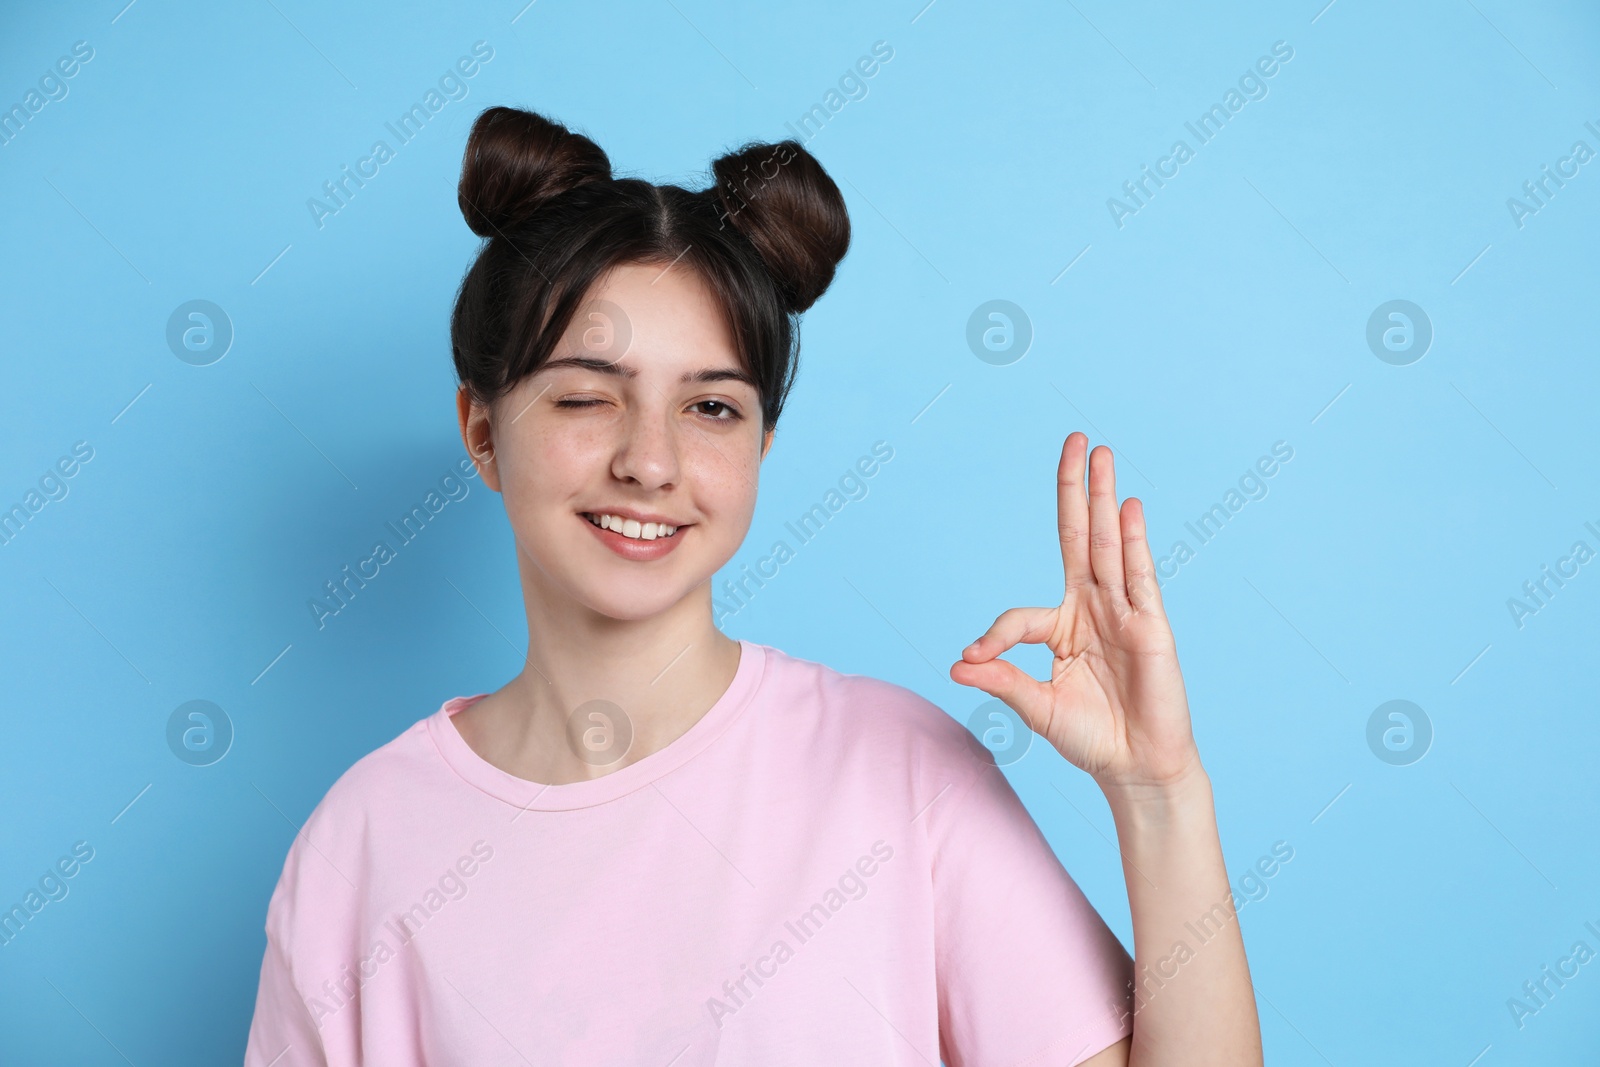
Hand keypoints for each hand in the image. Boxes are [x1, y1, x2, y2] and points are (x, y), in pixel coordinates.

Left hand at [949, 433, 1200, 792]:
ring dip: (1102, 497)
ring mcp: (1123, 612)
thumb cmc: (1089, 738)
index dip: (993, 636)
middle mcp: (1092, 609)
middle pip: (1079, 538)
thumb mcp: (1035, 707)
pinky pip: (1138, 575)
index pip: (1019, 616)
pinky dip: (1132, 540)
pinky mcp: (1150, 625)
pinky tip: (1125, 506)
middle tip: (1073, 439)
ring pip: (1108, 545)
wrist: (1136, 766)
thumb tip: (956, 664)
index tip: (973, 659)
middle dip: (1074, 490)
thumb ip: (1001, 679)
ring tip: (1099, 452)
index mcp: (1060, 628)